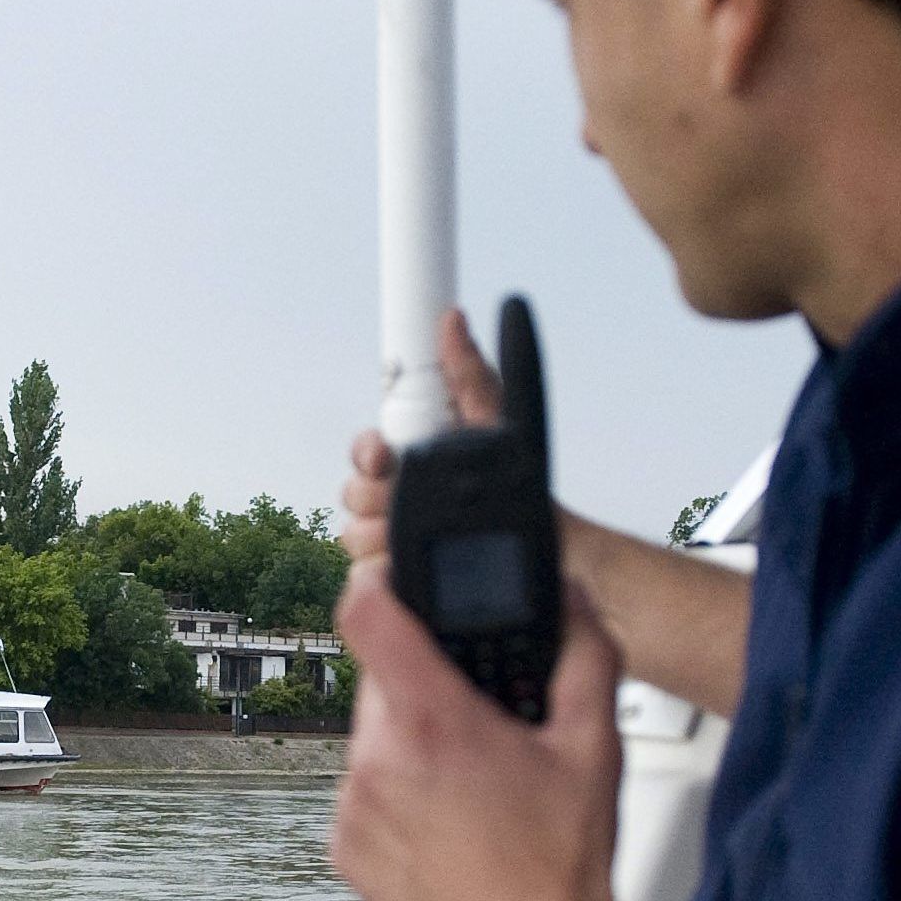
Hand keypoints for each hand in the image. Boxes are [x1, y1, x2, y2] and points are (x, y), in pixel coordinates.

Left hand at [327, 555, 639, 900]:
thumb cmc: (561, 872)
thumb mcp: (594, 745)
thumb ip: (585, 652)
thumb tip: (571, 604)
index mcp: (433, 722)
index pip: (366, 612)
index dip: (376, 581)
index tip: (390, 578)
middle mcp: (378, 761)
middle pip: (380, 680)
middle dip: (425, 685)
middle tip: (477, 718)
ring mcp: (354, 809)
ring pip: (372, 739)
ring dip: (412, 744)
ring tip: (472, 785)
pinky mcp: (346, 849)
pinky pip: (365, 793)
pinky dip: (398, 795)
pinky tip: (450, 825)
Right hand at [338, 307, 507, 566]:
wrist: (549, 550)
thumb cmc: (524, 486)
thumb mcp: (498, 423)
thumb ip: (471, 375)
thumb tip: (454, 320)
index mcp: (412, 458)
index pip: (365, 451)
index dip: (367, 452)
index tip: (384, 455)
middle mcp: (396, 499)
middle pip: (352, 493)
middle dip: (374, 494)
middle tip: (404, 496)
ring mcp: (392, 541)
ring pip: (352, 535)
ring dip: (379, 535)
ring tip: (413, 536)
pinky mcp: (397, 580)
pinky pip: (364, 577)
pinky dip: (380, 573)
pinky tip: (403, 567)